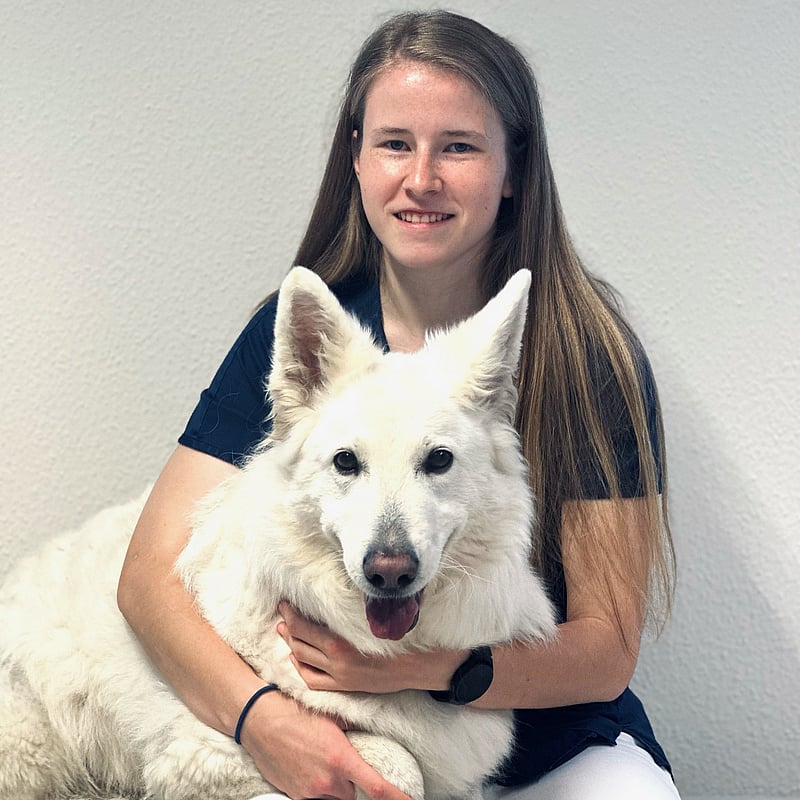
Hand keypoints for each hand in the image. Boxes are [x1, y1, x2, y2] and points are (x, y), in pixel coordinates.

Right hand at [240, 687, 411, 799]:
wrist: (260, 721)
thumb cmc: (296, 713)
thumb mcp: (332, 717)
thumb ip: (355, 728)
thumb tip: (373, 729)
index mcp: (341, 759)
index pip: (377, 788)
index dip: (397, 799)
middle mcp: (328, 781)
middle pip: (354, 795)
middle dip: (354, 784)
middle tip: (345, 763)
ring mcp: (310, 792)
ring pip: (335, 798)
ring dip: (337, 787)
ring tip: (324, 763)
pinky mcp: (295, 796)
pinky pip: (316, 798)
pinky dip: (319, 788)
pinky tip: (311, 768)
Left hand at [277, 602, 463, 693]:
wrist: (419, 667)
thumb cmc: (400, 636)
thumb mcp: (377, 618)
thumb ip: (355, 609)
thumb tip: (338, 589)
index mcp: (344, 645)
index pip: (305, 628)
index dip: (291, 615)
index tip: (285, 602)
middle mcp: (337, 664)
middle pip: (300, 643)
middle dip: (287, 625)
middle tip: (282, 610)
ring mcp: (340, 678)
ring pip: (303, 660)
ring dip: (290, 644)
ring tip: (283, 630)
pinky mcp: (345, 687)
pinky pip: (312, 681)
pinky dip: (300, 668)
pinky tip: (295, 657)